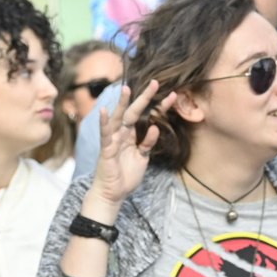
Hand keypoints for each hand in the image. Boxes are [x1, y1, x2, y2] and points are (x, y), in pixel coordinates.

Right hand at [88, 81, 173, 215]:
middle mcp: (122, 135)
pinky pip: (105, 135)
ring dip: (122, 104)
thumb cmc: (125, 176)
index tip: (173, 95)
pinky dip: (103, 123)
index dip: (159, 107)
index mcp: (132, 136)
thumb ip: (148, 143)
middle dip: (144, 98)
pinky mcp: (106, 150)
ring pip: (118, 119)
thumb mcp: (143, 158)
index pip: (147, 117)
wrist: (113, 194)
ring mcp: (113, 141)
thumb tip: (155, 127)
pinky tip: (104, 112)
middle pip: (133, 112)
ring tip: (126, 89)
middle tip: (155, 82)